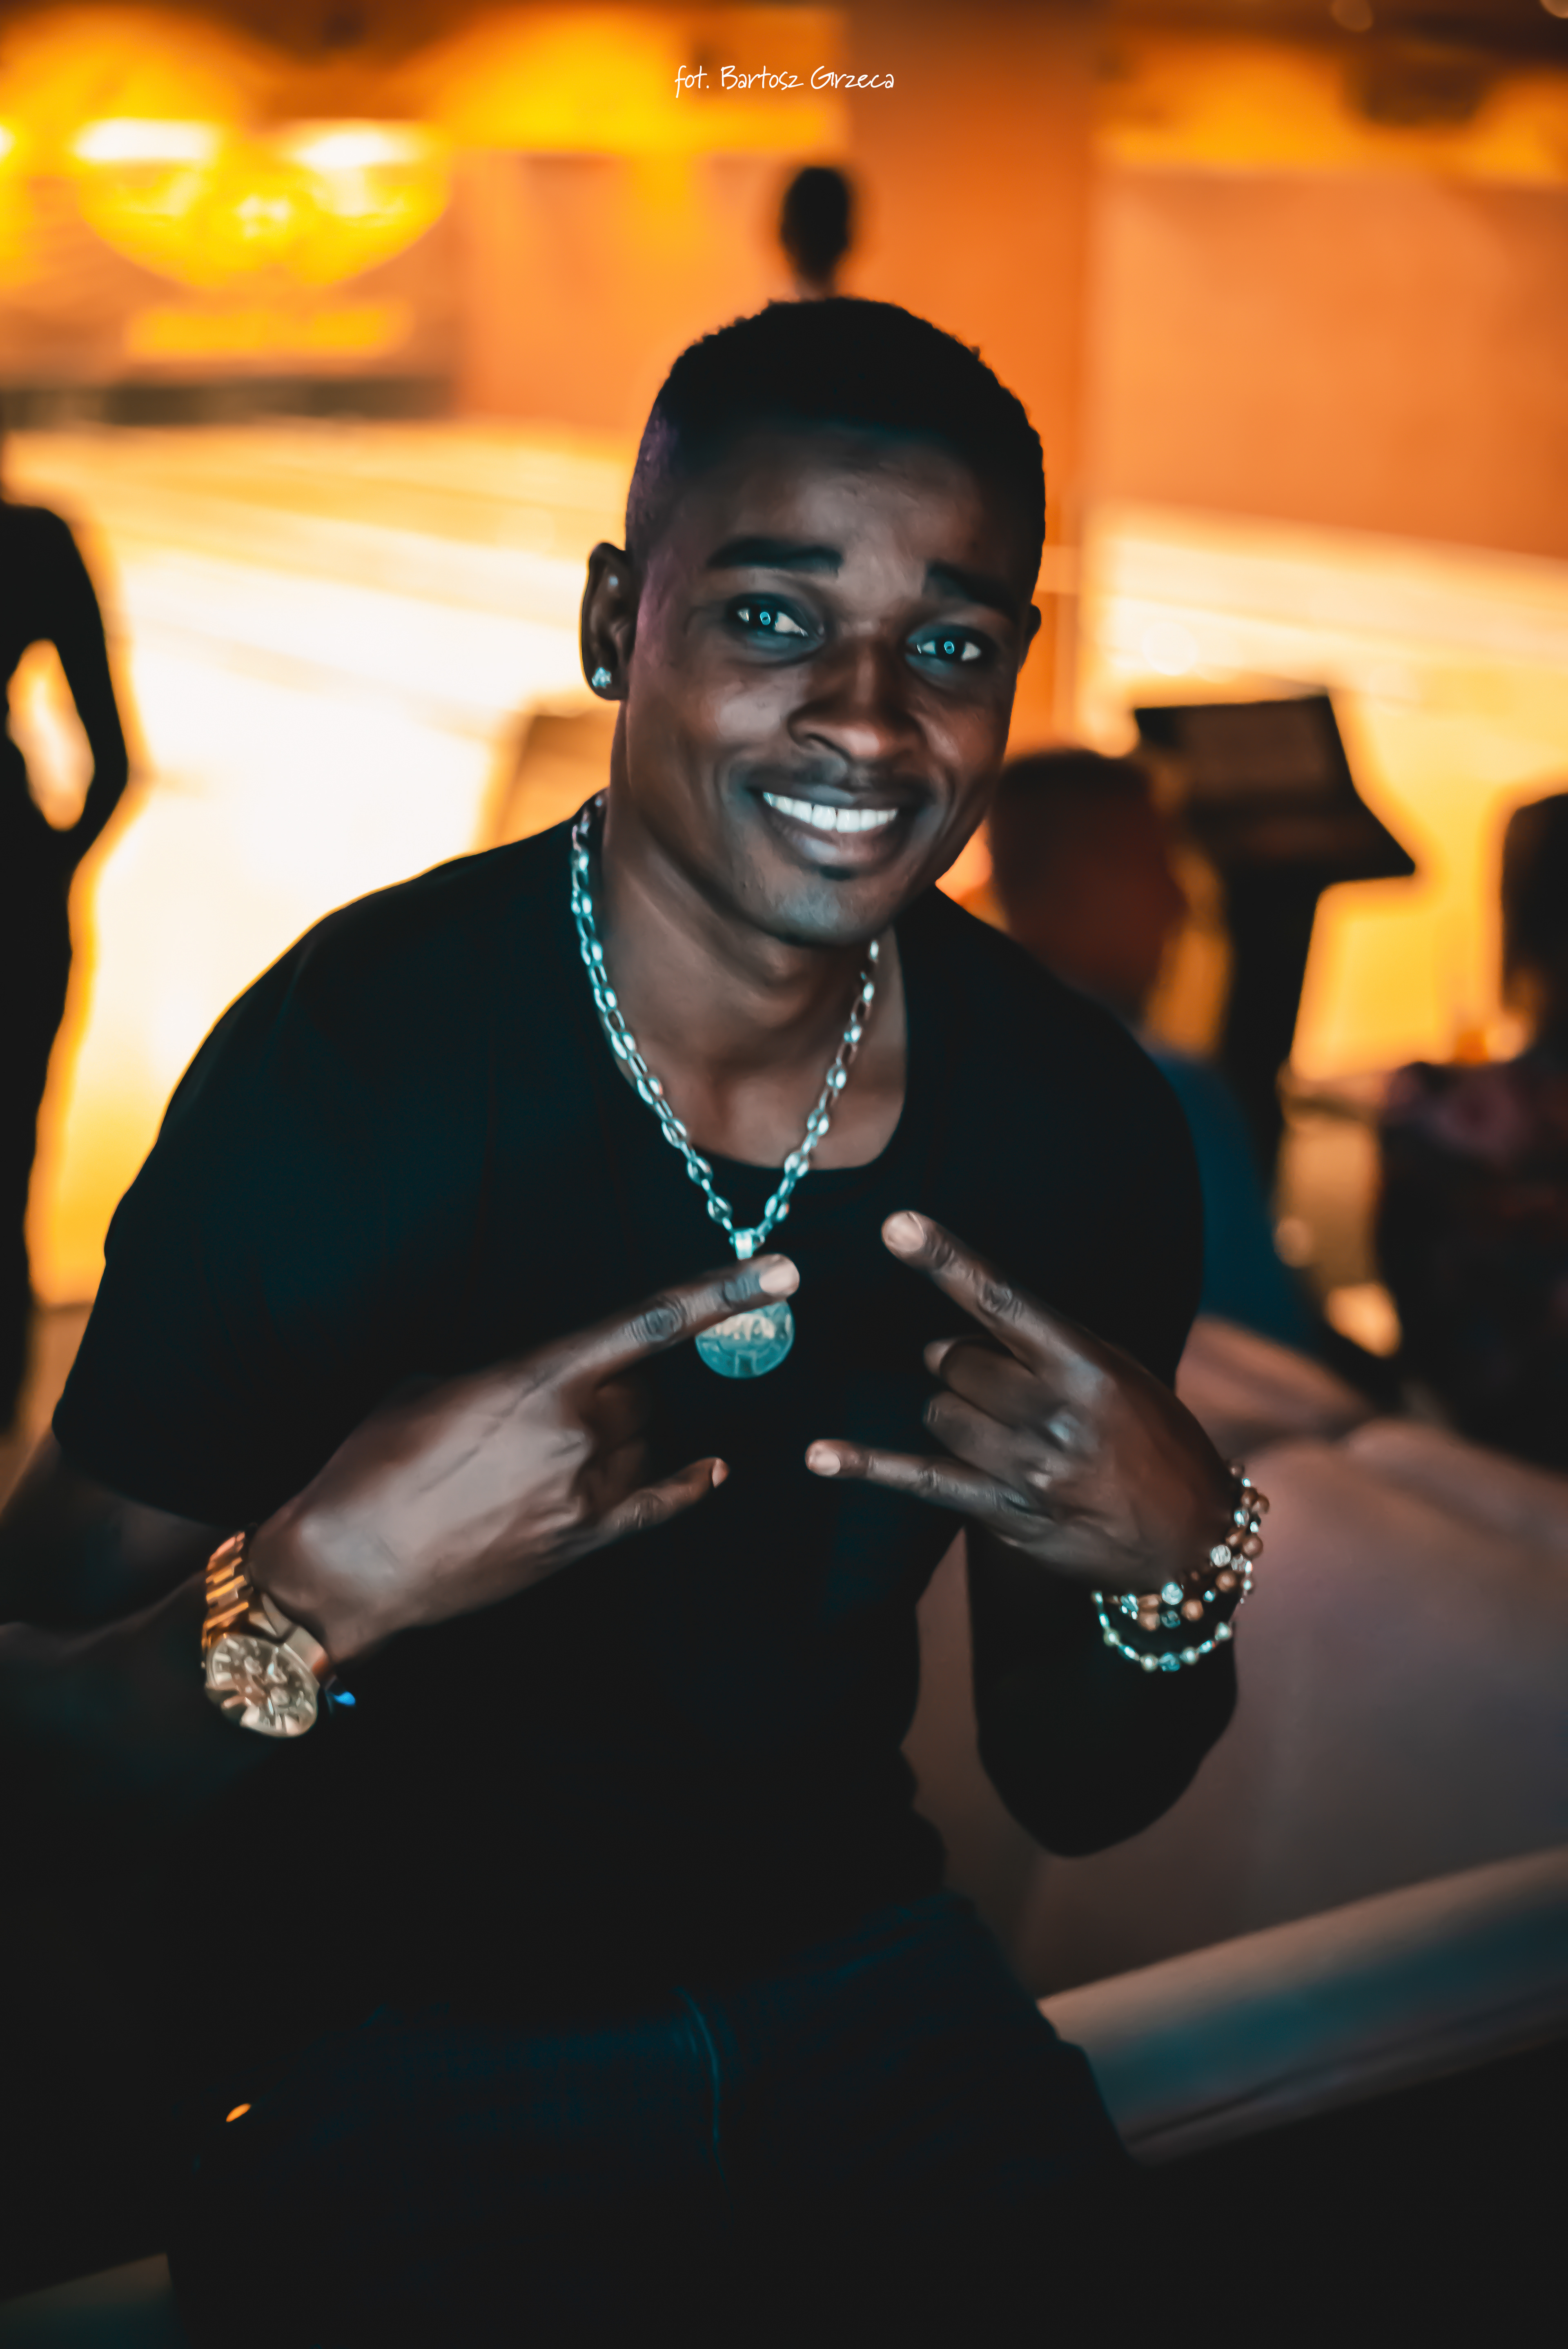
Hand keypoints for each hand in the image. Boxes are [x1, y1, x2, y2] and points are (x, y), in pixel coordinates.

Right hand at [249, 1255, 798, 1663]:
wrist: (355, 1564)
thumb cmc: (377, 1467)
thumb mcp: (433, 1390)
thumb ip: (508, 1377)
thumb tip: (538, 1386)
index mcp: (539, 1378)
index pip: (652, 1324)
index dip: (725, 1292)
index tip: (784, 1272)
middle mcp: (577, 1432)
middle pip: (640, 1389)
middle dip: (610, 1387)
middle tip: (548, 1406)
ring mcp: (586, 1492)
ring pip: (643, 1441)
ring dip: (614, 1434)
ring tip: (543, 1454)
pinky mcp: (584, 1542)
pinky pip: (658, 1503)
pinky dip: (687, 1482)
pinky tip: (714, 1469)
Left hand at [806, 1212, 1228, 1592]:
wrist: (1188, 1537)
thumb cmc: (1152, 1440)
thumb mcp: (1118, 1374)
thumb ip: (1046, 1348)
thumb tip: (957, 1334)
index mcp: (1086, 1367)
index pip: (1001, 1301)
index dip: (946, 1260)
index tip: (898, 1227)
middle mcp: (1052, 1414)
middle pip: (955, 1361)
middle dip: (960, 1362)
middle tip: (997, 1381)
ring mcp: (1026, 1468)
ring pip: (939, 1413)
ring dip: (954, 1412)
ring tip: (1000, 1428)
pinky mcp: (1004, 1513)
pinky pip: (921, 1480)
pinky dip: (867, 1464)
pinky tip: (821, 1455)